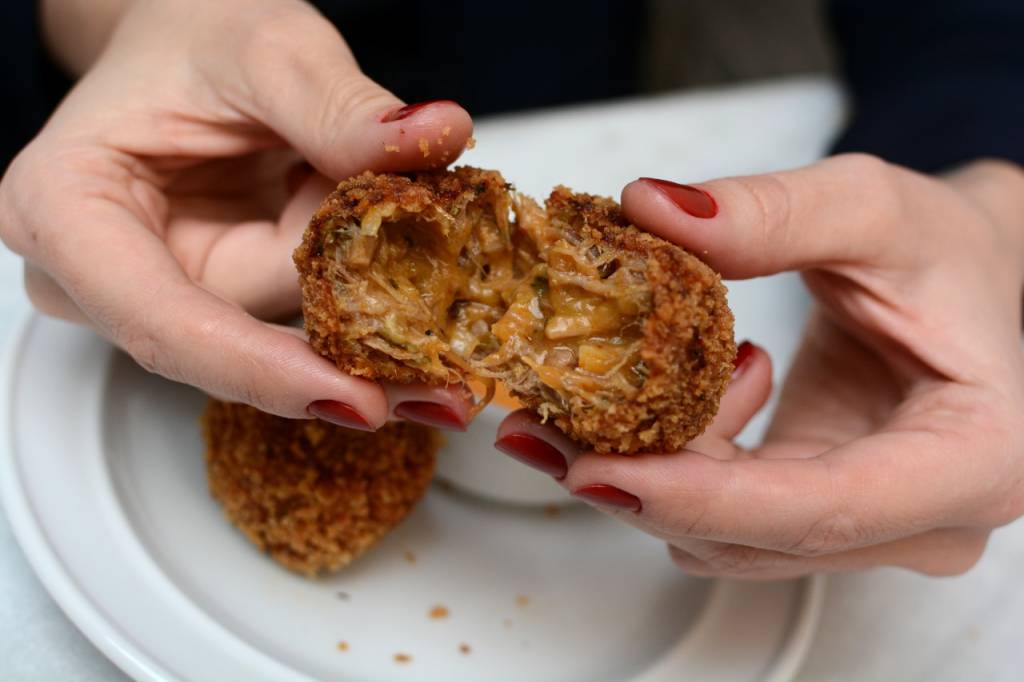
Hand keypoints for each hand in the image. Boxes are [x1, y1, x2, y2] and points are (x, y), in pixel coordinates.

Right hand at [0, 0, 475, 429]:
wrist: (192, 47)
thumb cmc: (194, 35)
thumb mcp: (268, 49)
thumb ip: (340, 104)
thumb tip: (433, 135)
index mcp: (66, 210)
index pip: (163, 323)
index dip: (264, 371)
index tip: (359, 400)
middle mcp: (104, 277)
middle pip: (235, 343)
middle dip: (346, 336)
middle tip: (449, 373)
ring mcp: (164, 297)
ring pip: (285, 331)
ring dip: (361, 289)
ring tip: (402, 213)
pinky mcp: (222, 303)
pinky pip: (305, 317)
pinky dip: (359, 289)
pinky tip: (388, 250)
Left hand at [497, 154, 1023, 577]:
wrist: (970, 283)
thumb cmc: (950, 252)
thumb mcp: (874, 207)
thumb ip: (771, 212)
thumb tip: (650, 210)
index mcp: (972, 458)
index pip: (822, 510)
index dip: (697, 496)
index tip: (592, 468)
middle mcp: (923, 521)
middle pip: (754, 535)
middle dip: (637, 483)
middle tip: (537, 427)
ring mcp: (869, 530)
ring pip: (724, 535)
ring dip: (646, 469)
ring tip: (608, 388)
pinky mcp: (816, 515)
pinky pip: (723, 512)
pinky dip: (676, 460)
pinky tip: (686, 390)